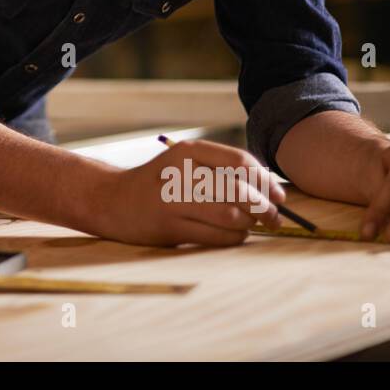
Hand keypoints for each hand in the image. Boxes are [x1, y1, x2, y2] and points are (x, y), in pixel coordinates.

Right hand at [99, 139, 285, 246]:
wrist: (111, 200)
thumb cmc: (158, 182)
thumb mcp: (184, 162)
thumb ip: (220, 169)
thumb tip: (269, 188)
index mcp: (188, 151)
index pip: (240, 162)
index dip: (266, 181)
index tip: (278, 196)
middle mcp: (181, 173)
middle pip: (239, 191)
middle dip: (264, 208)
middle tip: (274, 217)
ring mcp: (173, 201)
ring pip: (231, 216)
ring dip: (250, 225)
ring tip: (253, 226)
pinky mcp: (171, 228)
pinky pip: (217, 237)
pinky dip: (235, 238)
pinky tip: (235, 235)